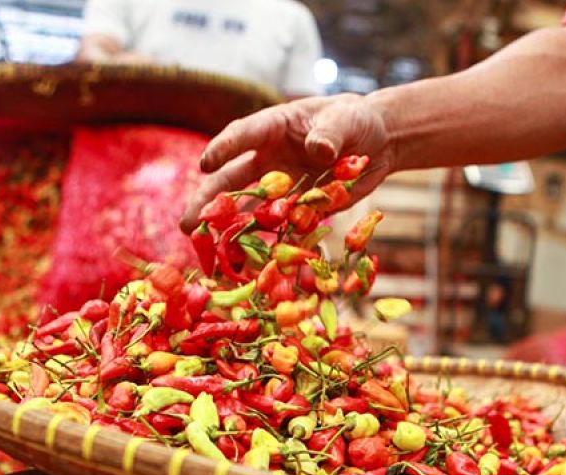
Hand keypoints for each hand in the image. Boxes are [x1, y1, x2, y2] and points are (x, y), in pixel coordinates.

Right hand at [180, 93, 391, 232]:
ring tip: (207, 249)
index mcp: (274, 127)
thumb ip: (330, 134)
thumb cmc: (355, 120)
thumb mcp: (346, 120)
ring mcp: (281, 184)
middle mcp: (269, 157)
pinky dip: (266, 243)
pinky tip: (248, 263)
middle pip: (231, 178)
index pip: (242, 135)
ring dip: (229, 228)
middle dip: (208, 200)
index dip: (224, 149)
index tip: (205, 164)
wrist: (377, 142)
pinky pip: (279, 226)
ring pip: (248, 207)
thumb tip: (319, 150)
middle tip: (187, 225)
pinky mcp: (298, 206)